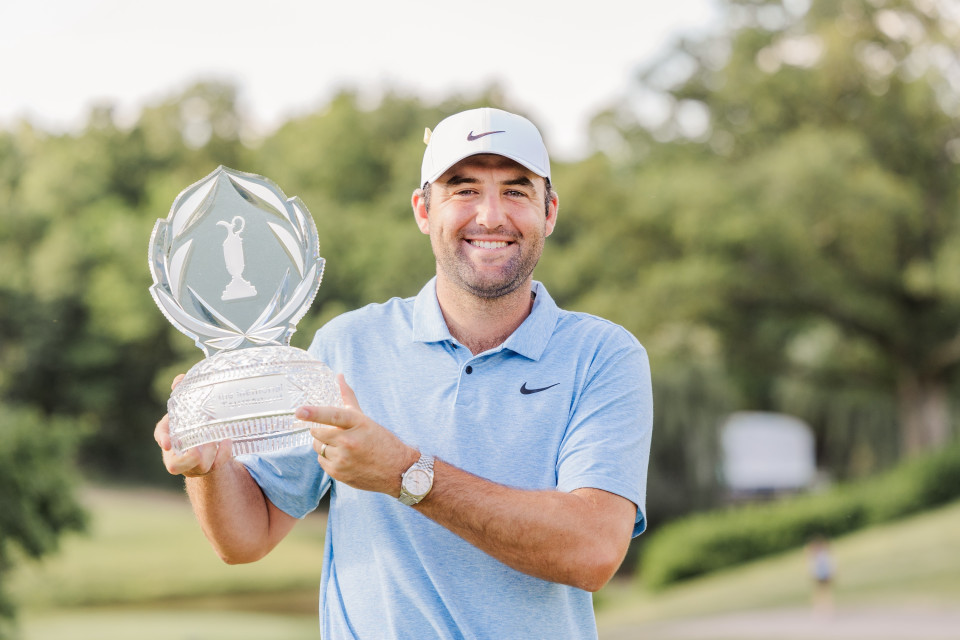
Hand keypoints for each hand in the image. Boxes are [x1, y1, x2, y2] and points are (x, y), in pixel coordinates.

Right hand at [155, 373, 233, 476]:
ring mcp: (194, 465)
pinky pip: (217, 466)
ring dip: (209, 453)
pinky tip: (227, 440)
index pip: (161, 437)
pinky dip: (224, 454)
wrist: (207, 442)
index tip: (167, 443)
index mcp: (169, 436)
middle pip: (175, 465)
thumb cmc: (193, 421)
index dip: (163, 439)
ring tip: (215, 438)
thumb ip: (183, 392)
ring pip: (200, 467)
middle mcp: (178, 455)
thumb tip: (181, 379)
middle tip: (202, 441)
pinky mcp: (210, 469)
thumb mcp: (187, 407)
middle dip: (190, 456)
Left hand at [300, 374, 417, 495]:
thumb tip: (339, 376)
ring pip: (318, 446)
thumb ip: (348, 398)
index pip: (333, 415)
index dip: (315, 412)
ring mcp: (343, 459)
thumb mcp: (365, 419)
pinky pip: (321, 461)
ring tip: (343, 447)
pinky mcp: (339, 473)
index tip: (300, 411)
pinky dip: (328, 458)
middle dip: (322, 430)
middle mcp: (350, 441)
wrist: (397, 470)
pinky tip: (344, 458)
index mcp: (358, 423)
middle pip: (318, 432)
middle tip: (337, 433)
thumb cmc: (380, 441)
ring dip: (325, 445)